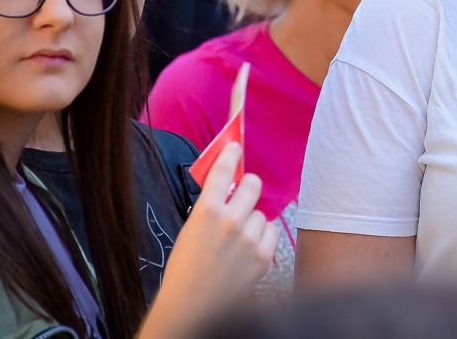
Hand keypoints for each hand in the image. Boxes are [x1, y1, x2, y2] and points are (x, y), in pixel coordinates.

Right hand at [139, 143, 277, 338]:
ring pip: (261, 212)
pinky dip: (262, 237)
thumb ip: (210, 208)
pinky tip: (248, 251)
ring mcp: (249, 238)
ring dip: (252, 220)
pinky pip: (271, 230)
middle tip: (242, 195)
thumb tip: (228, 187)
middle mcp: (230, 221)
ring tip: (236, 241)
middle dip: (248, 187)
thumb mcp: (190, 231)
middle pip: (253, 184)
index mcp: (205, 212)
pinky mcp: (263, 255)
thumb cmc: (185, 271)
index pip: (223, 171)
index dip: (230, 155)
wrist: (191, 309)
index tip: (235, 147)